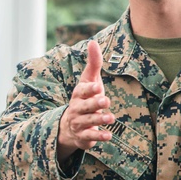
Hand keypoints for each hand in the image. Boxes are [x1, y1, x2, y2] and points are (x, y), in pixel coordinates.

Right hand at [57, 40, 113, 163]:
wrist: (69, 126)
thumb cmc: (85, 98)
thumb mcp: (89, 81)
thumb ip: (93, 63)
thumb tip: (93, 41)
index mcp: (78, 94)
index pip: (82, 91)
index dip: (89, 89)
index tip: (97, 86)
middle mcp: (77, 108)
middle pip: (84, 106)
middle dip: (94, 104)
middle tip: (106, 101)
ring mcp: (79, 123)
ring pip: (87, 122)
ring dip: (99, 120)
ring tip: (111, 119)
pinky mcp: (83, 136)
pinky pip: (89, 137)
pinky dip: (98, 137)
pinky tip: (108, 136)